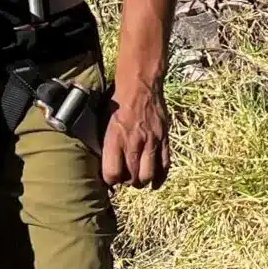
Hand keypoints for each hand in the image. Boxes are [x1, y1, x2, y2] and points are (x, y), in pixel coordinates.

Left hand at [100, 75, 169, 189]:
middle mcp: (133, 143)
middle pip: (131, 178)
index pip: (112, 174)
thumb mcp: (103, 122)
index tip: (110, 178)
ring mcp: (151, 142)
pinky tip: (155, 183)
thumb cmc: (117, 102)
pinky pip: (164, 165)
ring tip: (139, 180)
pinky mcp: (164, 139)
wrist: (140, 85)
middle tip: (125, 179)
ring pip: (148, 175)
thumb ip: (105, 144)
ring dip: (142, 181)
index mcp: (115, 139)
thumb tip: (104, 163)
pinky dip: (160, 177)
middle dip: (127, 182)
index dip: (110, 180)